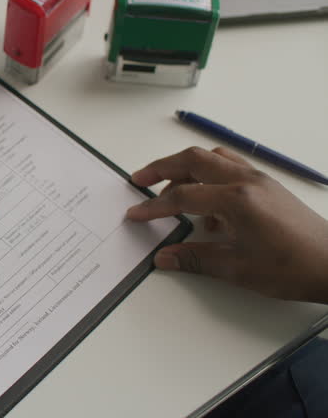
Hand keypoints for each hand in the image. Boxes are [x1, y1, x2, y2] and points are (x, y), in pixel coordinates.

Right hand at [126, 146, 327, 303]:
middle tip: (139, 180)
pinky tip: (207, 208)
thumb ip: (195, 259)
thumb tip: (164, 257)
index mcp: (236, 199)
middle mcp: (246, 181)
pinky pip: (229, 168)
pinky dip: (208, 177)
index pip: (182, 196)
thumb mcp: (237, 269)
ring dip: (185, 167)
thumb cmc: (293, 267)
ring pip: (212, 158)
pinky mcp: (266, 186)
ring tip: (169, 188)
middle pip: (193, 160)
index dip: (154, 206)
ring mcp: (258, 180)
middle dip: (161, 168)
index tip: (135, 213)